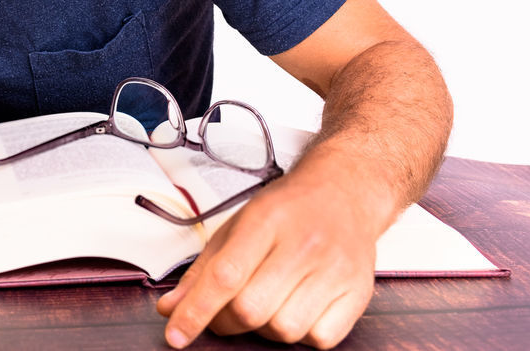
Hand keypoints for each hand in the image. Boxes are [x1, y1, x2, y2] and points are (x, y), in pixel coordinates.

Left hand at [156, 169, 379, 348]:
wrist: (343, 193)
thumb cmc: (287, 210)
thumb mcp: (236, 225)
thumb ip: (202, 270)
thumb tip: (171, 309)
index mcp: (266, 221)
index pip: (224, 276)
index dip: (195, 311)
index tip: (176, 335)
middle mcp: (303, 245)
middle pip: (251, 309)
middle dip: (226, 321)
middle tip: (224, 312)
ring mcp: (335, 270)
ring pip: (283, 329)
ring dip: (264, 328)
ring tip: (266, 303)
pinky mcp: (358, 292)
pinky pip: (320, 339)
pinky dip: (301, 335)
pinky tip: (296, 309)